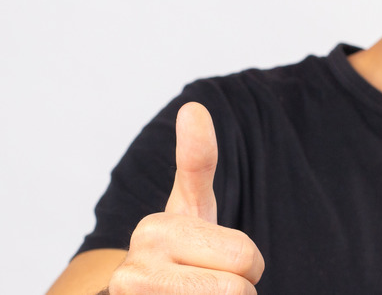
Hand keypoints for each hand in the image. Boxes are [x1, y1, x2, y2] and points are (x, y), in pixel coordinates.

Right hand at [107, 102, 264, 293]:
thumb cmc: (176, 250)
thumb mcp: (190, 205)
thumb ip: (196, 160)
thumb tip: (193, 106)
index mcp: (154, 231)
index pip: (244, 256)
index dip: (248, 263)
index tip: (213, 249)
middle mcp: (134, 273)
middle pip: (238, 286)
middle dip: (240, 284)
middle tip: (213, 279)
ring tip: (199, 293)